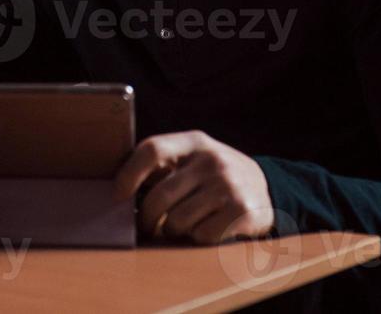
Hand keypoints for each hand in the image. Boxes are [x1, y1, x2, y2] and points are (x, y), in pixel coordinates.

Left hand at [115, 130, 275, 243]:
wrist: (263, 186)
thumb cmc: (213, 176)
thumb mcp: (192, 158)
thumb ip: (163, 166)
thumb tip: (118, 191)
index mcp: (194, 142)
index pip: (152, 149)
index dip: (129, 174)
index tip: (117, 196)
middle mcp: (212, 160)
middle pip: (160, 196)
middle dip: (147, 219)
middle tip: (147, 227)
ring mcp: (229, 185)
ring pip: (178, 221)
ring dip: (173, 231)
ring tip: (181, 226)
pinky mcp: (243, 211)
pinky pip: (202, 236)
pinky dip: (198, 239)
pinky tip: (206, 229)